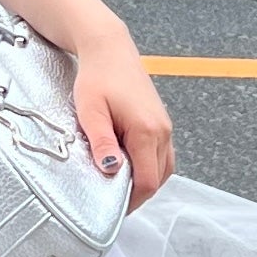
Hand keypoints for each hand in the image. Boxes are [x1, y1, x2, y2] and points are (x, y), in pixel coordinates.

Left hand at [72, 39, 175, 209]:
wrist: (109, 49)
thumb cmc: (97, 77)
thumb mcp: (91, 111)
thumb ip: (102, 141)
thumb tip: (111, 170)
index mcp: (147, 131)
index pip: (147, 181)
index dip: (132, 201)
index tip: (112, 208)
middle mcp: (162, 131)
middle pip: (158, 178)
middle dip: (137, 193)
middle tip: (111, 198)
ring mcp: (165, 127)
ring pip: (163, 168)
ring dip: (145, 180)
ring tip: (118, 183)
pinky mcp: (162, 123)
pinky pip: (162, 155)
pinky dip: (149, 166)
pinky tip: (129, 165)